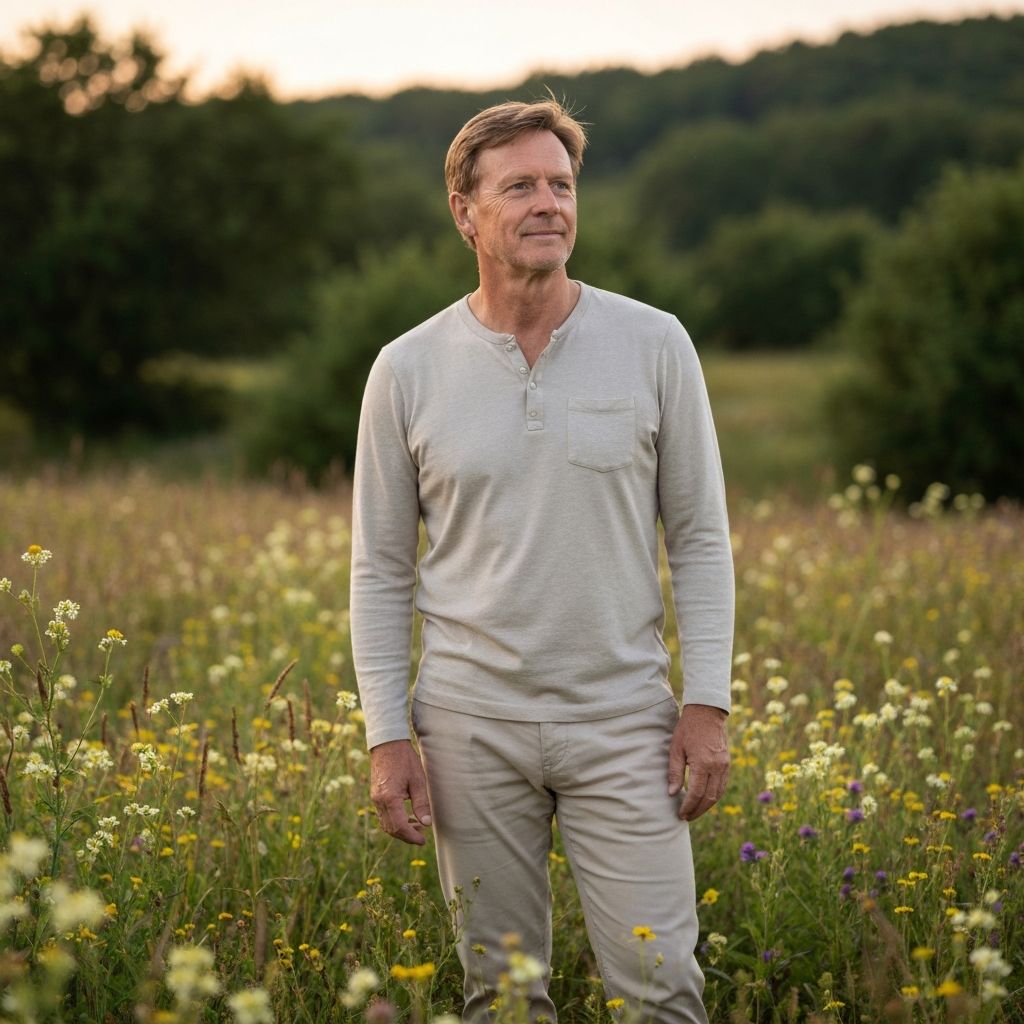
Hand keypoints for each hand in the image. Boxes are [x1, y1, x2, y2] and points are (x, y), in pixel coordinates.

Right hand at [369, 739, 432, 845]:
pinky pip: (383, 815)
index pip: (399, 827)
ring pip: (386, 823)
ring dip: (400, 829)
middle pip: (391, 828)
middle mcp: (379, 801)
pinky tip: (407, 817)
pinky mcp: (375, 795)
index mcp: (390, 798)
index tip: (423, 841)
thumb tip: (426, 823)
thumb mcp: (417, 780)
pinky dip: (394, 821)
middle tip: (422, 837)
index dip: (411, 837)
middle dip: (406, 836)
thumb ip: (421, 803)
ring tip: (417, 827)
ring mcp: (375, 799)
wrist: (387, 744)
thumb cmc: (404, 760)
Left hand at [667, 703, 729, 820]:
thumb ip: (675, 772)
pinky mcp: (727, 763)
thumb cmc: (687, 729)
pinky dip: (714, 796)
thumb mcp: (676, 748)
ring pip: (718, 794)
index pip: (696, 793)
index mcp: (702, 763)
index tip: (681, 814)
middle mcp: (717, 767)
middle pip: (709, 798)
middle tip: (686, 817)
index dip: (688, 806)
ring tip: (694, 812)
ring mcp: (724, 765)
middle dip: (697, 810)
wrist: (707, 713)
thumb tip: (673, 793)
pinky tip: (705, 799)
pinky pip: (723, 785)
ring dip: (707, 806)